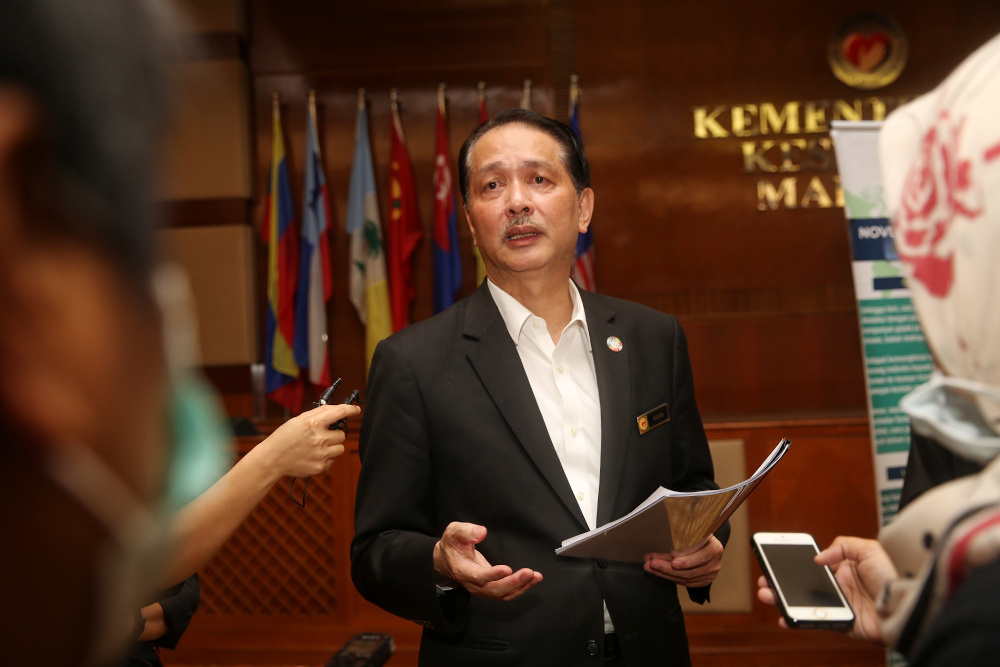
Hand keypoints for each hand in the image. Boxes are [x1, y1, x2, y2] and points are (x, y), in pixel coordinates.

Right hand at [258, 403, 361, 478]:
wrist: (273, 458)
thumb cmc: (285, 436)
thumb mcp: (299, 419)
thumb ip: (319, 413)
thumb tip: (337, 409)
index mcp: (314, 423)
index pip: (339, 412)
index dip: (351, 410)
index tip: (356, 410)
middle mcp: (319, 438)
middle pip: (342, 434)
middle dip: (334, 434)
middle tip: (320, 436)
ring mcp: (321, 454)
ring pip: (340, 448)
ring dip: (332, 446)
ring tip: (316, 447)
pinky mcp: (320, 467)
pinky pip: (333, 460)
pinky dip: (326, 458)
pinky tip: (312, 456)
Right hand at [433, 522, 542, 600]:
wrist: (447, 560)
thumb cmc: (452, 544)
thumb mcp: (453, 532)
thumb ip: (465, 531)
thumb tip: (481, 532)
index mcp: (463, 570)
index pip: (478, 576)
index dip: (493, 575)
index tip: (508, 569)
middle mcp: (473, 583)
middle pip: (494, 589)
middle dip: (513, 583)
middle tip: (529, 573)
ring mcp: (482, 589)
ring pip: (502, 594)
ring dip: (521, 587)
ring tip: (536, 576)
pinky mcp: (490, 588)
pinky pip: (506, 593)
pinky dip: (521, 588)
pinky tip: (533, 579)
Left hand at [644, 536, 723, 587]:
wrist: (711, 545)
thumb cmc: (701, 535)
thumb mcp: (697, 532)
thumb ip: (686, 541)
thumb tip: (669, 552)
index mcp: (715, 549)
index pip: (701, 557)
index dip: (687, 560)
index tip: (672, 559)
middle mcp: (714, 564)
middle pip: (690, 571)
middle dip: (668, 567)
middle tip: (652, 563)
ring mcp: (709, 575)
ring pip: (684, 578)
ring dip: (664, 573)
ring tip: (649, 566)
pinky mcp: (702, 582)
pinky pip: (684, 582)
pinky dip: (669, 577)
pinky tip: (658, 572)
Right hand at [756, 535, 894, 643]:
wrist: (904, 606)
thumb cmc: (891, 577)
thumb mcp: (868, 549)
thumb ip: (842, 546)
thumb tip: (819, 558)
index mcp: (843, 568)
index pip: (812, 565)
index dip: (794, 563)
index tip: (777, 560)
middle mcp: (838, 587)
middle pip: (802, 584)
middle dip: (780, 581)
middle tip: (766, 579)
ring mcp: (837, 605)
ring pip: (803, 602)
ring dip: (782, 599)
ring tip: (768, 594)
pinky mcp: (840, 622)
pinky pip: (814, 621)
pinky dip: (798, 620)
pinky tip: (785, 617)